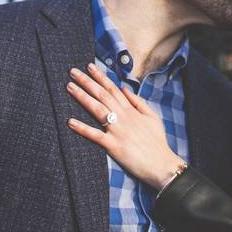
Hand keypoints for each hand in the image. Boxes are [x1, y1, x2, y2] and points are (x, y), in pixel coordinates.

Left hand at [67, 63, 184, 189]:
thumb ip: (138, 102)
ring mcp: (117, 130)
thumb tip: (125, 88)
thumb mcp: (152, 117)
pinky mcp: (113, 146)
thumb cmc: (157, 142)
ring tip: (70, 87)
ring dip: (82, 97)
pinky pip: (95, 135)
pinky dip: (82, 128)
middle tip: (73, 72)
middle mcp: (123, 117)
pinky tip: (70, 121)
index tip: (89, 67)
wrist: (162, 164)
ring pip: (97, 109)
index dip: (100, 77)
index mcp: (131, 110)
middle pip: (102, 95)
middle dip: (87, 82)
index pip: (113, 89)